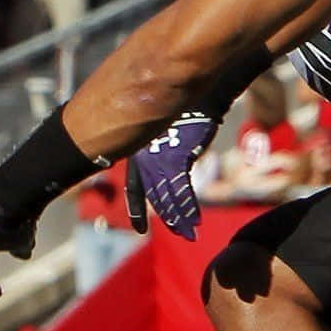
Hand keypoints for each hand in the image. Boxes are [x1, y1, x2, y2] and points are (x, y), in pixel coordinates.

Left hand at [125, 111, 215, 238]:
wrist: (195, 96)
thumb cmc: (185, 109)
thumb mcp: (168, 131)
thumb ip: (165, 149)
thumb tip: (174, 158)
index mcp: (139, 153)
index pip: (135, 186)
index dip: (137, 207)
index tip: (139, 228)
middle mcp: (145, 159)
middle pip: (151, 196)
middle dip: (157, 215)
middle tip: (161, 232)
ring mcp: (158, 162)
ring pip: (166, 198)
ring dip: (178, 217)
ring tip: (186, 233)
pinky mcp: (175, 162)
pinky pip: (180, 191)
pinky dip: (188, 208)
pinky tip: (193, 221)